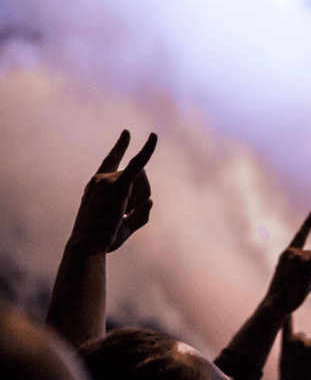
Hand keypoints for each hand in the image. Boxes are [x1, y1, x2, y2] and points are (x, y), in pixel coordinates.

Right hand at [69, 130, 156, 253]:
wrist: (87, 246)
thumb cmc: (101, 240)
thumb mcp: (123, 227)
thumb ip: (140, 215)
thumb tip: (151, 201)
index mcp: (98, 186)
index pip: (111, 161)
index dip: (120, 147)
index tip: (127, 133)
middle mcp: (100, 179)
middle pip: (138, 176)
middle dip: (143, 194)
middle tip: (130, 213)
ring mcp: (107, 180)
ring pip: (142, 180)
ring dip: (142, 197)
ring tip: (125, 214)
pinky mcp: (117, 186)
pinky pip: (137, 163)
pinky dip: (147, 149)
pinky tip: (154, 137)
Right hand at [265, 213, 310, 313]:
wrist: (278, 305)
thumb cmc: (288, 296)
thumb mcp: (306, 283)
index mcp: (290, 253)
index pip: (301, 236)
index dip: (308, 225)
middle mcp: (293, 251)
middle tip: (304, 283)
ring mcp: (298, 257)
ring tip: (305, 284)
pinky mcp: (306, 265)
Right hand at [278, 317, 310, 379]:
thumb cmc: (290, 378)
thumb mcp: (285, 359)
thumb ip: (295, 346)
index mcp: (287, 342)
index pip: (287, 325)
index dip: (288, 317)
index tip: (289, 308)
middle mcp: (299, 340)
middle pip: (305, 337)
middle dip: (304, 348)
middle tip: (301, 363)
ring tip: (310, 365)